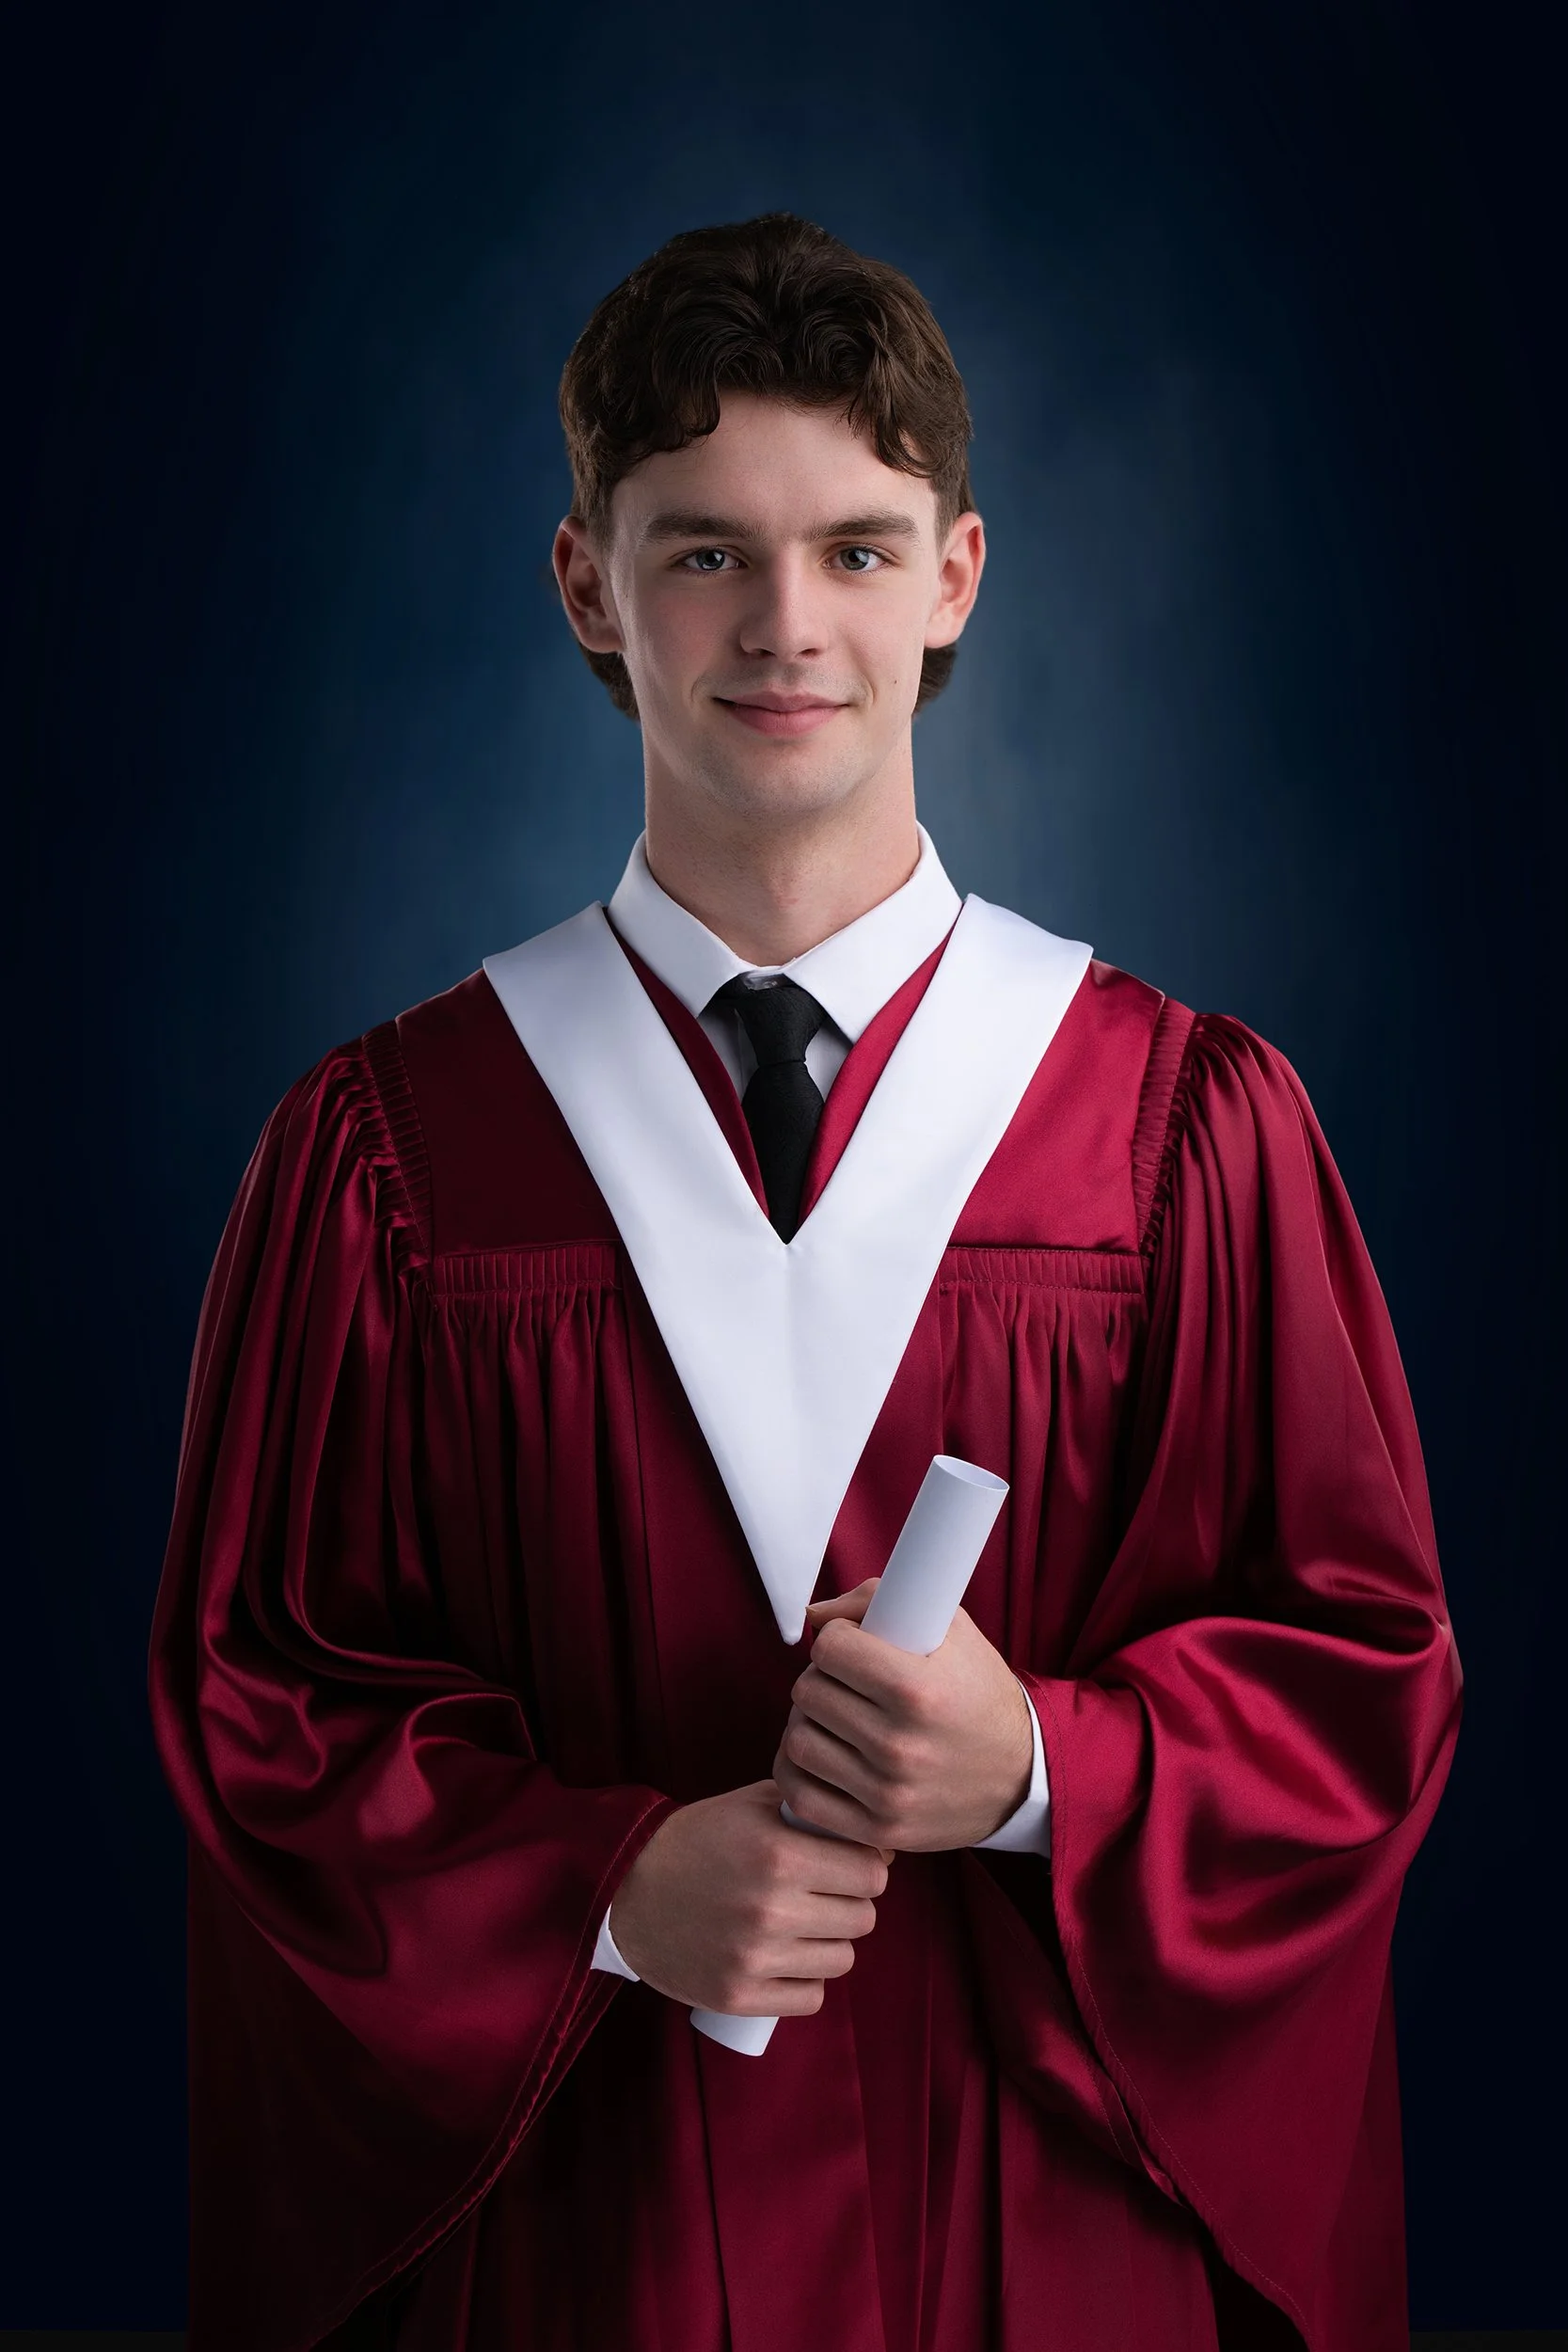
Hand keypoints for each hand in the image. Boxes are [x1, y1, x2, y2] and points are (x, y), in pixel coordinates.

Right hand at [608, 1778, 893, 2014]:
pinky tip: (787, 1960)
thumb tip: (874, 1831)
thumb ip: (810, 1809)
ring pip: (841, 1960)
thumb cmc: (697, 1839)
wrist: (626, 1889)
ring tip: (805, 1926)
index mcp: (779, 1853)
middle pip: (863, 1918)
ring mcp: (755, 1958)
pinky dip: (805, 1980)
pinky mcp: (740, 1996)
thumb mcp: (751, 1804)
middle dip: (852, 1902)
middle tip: (828, 1894)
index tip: (852, 1864)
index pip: (872, 1872)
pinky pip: (811, 1997)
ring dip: (831, 1943)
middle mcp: (772, 1908)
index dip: (869, 1865)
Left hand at [772, 1578, 1032, 1851]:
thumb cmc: (979, 1693)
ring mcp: (888, 1793)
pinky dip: (799, 1773)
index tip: (855, 1647)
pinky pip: (801, 1796)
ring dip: (809, 1723)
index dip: (838, 1638)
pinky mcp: (880, 1829)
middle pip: (809, 1692)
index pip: (830, 1648)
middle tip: (846, 1683)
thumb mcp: (950, 1631)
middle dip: (822, 1677)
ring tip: (835, 1719)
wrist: (1022, 1774)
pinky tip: (822, 1757)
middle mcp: (900, 1744)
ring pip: (798, 1741)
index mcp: (918, 1690)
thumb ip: (877, 1602)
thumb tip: (813, 1615)